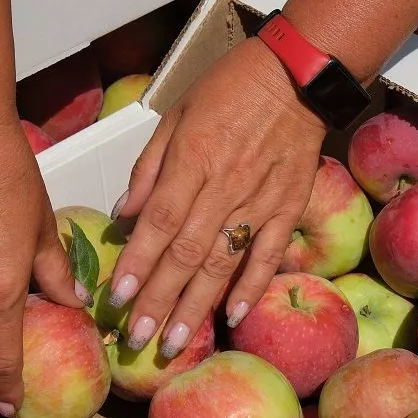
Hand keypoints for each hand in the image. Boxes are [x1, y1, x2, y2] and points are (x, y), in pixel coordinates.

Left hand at [107, 36, 327, 356]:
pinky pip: (268, 255)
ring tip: (175, 342)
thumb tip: (125, 215)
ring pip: (223, 263)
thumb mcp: (176, 114)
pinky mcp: (288, 208)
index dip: (138, 262)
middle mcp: (225, 185)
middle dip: (159, 300)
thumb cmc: (230, 88)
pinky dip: (252, 288)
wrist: (298, 75)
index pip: (160, 222)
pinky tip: (232, 317)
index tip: (118, 298)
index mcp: (193, 159)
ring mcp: (260, 201)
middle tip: (138, 338)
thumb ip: (149, 168)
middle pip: (186, 253)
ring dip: (196, 307)